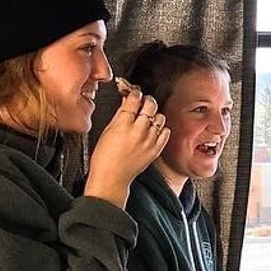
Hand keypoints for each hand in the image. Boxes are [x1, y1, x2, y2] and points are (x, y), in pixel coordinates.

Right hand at [85, 85, 169, 205]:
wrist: (111, 178)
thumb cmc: (104, 158)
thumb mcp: (107, 131)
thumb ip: (119, 114)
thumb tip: (126, 101)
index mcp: (123, 125)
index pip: (133, 99)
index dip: (134, 92)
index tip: (134, 92)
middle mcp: (138, 132)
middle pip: (150, 105)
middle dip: (146, 100)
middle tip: (143, 101)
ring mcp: (149, 141)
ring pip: (160, 117)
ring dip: (154, 114)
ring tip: (147, 118)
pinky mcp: (156, 150)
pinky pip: (165, 132)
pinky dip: (160, 129)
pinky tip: (153, 130)